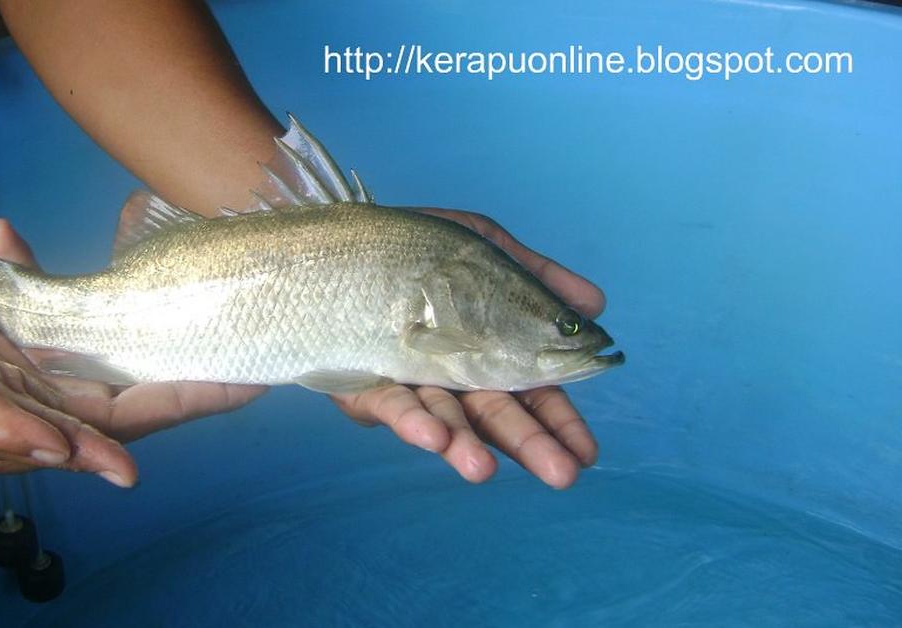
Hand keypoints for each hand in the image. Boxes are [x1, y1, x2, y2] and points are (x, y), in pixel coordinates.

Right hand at [0, 219, 264, 486]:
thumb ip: (49, 441)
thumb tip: (122, 475)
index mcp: (84, 419)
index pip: (165, 403)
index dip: (213, 390)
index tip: (261, 374)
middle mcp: (84, 388)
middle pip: (155, 358)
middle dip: (197, 331)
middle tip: (243, 297)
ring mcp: (59, 357)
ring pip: (109, 318)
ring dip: (126, 284)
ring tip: (158, 244)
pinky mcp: (26, 329)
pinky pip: (37, 290)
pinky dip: (24, 262)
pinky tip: (5, 233)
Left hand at [327, 208, 606, 488]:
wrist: (337, 235)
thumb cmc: (411, 243)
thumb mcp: (480, 245)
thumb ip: (534, 275)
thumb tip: (596, 307)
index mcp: (481, 349)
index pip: (528, 392)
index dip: (558, 420)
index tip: (586, 451)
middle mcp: (446, 374)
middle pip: (492, 415)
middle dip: (527, 444)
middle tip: (562, 473)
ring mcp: (405, 383)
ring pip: (441, 420)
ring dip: (465, 445)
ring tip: (484, 470)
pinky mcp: (361, 383)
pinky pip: (388, 405)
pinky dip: (412, 422)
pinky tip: (434, 438)